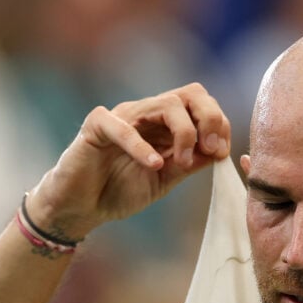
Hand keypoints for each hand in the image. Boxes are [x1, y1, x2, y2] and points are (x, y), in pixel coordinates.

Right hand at [25, 83, 231, 240]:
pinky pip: (123, 127)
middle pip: (190, 94)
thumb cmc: (119, 191)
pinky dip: (142, 146)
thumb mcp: (165, 180)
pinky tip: (153, 165)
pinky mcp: (97, 126)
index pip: (200, 104)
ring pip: (165, 104)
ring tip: (182, 162)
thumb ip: (189, 164)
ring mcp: (123, 117)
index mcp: (165, 124)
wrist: (81, 208)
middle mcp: (147, 114)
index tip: (222, 153)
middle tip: (212, 150)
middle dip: (210, 119)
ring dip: (184, 133)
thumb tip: (219, 151)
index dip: (218, 124)